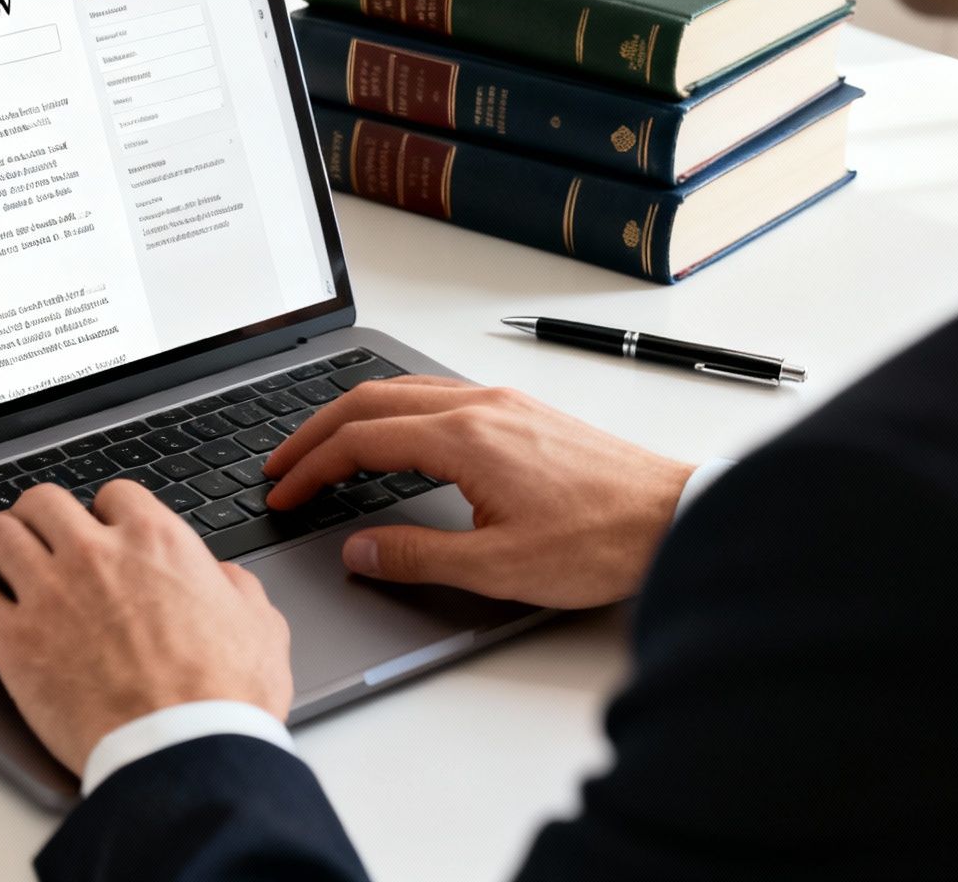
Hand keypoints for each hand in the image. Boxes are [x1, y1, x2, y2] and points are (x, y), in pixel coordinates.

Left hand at [0, 480, 292, 774]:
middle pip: (41, 501)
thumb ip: (236, 589)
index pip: (113, 494)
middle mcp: (97, 554)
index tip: (98, 532)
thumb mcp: (260, 627)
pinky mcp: (15, 641)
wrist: (184, 749)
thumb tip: (223, 578)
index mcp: (156, 542)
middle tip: (36, 541)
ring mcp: (50, 593)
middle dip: (36, 518)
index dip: (103, 513)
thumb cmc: (225, 698)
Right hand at [264, 376, 691, 607]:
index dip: (311, 468)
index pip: (360, 440)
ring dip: (354, 416)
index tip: (283, 492)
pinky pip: (437, 393)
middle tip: (281, 465)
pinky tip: (395, 435)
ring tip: (324, 448)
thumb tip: (359, 550)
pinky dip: (395, 410)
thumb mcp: (498, 568)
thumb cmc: (601, 541)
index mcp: (464, 437)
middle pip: (370, 400)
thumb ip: (417, 557)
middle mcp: (480, 406)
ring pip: (404, 389)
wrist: (676, 519)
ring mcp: (504, 403)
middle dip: (315, 432)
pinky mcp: (524, 412)